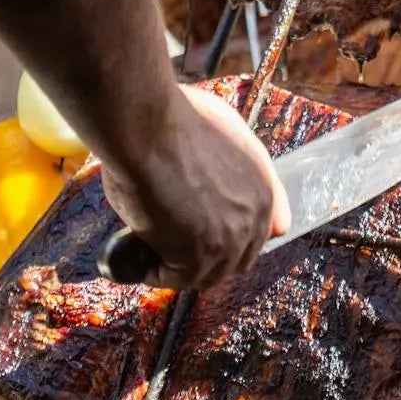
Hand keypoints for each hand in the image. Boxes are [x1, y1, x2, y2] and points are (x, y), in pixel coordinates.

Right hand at [101, 84, 290, 288]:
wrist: (148, 127)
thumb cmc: (175, 120)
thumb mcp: (228, 132)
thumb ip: (241, 164)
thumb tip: (236, 199)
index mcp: (264, 188)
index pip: (263, 232)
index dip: (231, 239)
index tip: (206, 239)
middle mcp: (255, 216)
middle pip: (237, 259)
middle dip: (205, 257)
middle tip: (172, 245)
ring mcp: (230, 239)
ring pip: (206, 273)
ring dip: (178, 267)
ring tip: (149, 248)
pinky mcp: (199, 256)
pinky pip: (175, 279)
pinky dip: (153, 273)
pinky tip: (136, 255)